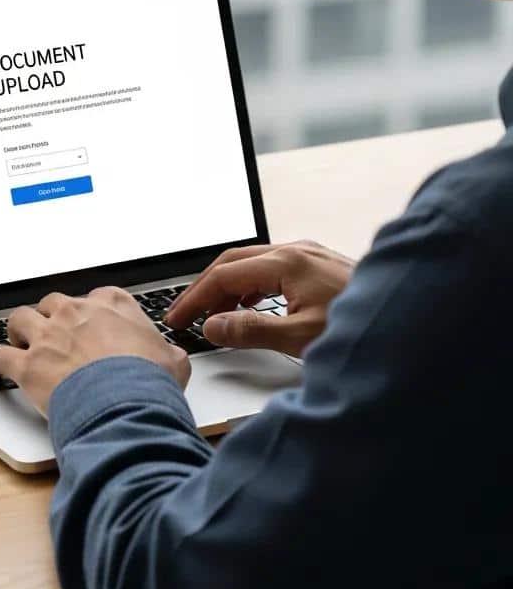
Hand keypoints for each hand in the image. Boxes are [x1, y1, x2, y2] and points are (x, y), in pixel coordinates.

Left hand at [0, 287, 190, 415]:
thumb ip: (167, 353)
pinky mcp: (28, 364)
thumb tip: (173, 358)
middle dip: (51, 316)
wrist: (125, 404)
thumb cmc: (150, 382)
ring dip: (18, 330)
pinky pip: (1, 357)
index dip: (92, 312)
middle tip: (53, 333)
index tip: (92, 323)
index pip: (97, 297)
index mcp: (111, 305)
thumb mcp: (173, 361)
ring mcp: (48, 336)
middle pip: (53, 303)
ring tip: (19, 341)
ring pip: (20, 319)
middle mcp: (75, 312)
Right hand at [164, 241, 353, 357]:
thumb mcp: (300, 338)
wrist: (412, 322)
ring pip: (250, 263)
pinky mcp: (317, 264)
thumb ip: (250, 330)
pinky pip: (268, 267)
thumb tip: (212, 325)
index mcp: (286, 262)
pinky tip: (247, 306)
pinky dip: (248, 285)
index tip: (177, 319)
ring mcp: (307, 254)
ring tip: (212, 315)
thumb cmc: (362, 332)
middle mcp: (295, 250)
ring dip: (226, 287)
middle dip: (204, 288)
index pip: (224, 276)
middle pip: (232, 262)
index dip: (194, 298)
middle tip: (184, 314)